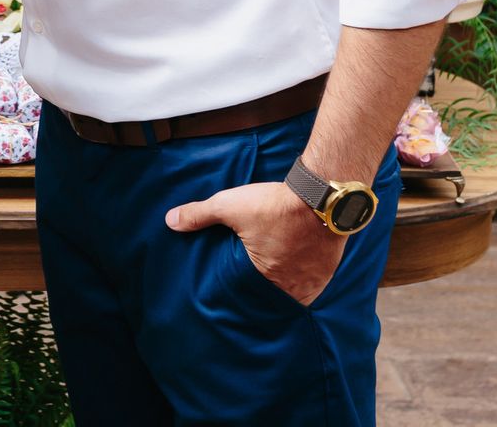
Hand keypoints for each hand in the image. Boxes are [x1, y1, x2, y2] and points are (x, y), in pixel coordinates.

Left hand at [166, 181, 345, 306]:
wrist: (322, 196)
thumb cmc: (275, 204)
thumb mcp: (230, 206)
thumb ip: (199, 214)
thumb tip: (170, 221)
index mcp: (264, 278)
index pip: (246, 298)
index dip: (238, 295)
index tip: (231, 293)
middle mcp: (290, 288)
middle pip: (271, 299)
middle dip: (259, 296)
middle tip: (249, 290)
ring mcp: (312, 283)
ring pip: (293, 298)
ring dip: (282, 293)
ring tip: (270, 286)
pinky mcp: (327, 274)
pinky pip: (312, 291)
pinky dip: (302, 287)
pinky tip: (293, 279)